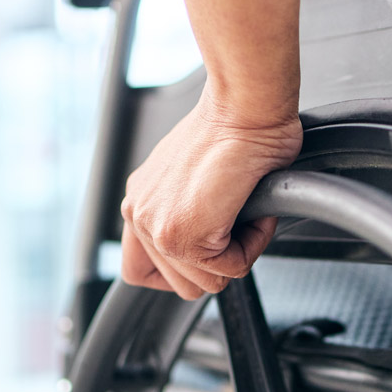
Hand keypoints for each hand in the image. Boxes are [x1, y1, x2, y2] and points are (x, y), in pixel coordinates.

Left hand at [120, 88, 301, 298]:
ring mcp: (156, 227)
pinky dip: (253, 244)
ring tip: (244, 209)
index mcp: (140, 201)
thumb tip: (210, 238)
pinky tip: (251, 208)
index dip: (185, 270)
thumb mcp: (196, 174)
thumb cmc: (235, 127)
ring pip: (208, 282)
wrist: (245, 106)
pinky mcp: (181, 235)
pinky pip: (231, 268)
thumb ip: (187, 210)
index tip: (211, 251)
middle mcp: (138, 214)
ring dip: (239, 251)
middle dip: (219, 262)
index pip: (142, 269)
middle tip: (235, 220)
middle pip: (181, 284)